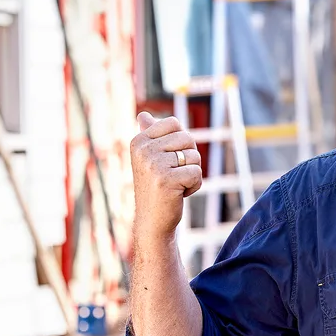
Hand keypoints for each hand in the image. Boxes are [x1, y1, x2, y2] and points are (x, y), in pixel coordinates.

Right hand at [130, 112, 202, 236]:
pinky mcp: (166, 180)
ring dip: (192, 173)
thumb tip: (143, 115)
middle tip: (173, 174)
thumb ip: (150, 135)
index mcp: (138, 141)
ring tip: (175, 185)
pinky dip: (194, 185)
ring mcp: (153, 165)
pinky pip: (197, 173)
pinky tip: (179, 194)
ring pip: (194, 156)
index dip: (181, 142)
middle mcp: (142, 150)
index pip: (175, 123)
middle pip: (188, 138)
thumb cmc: (156, 187)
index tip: (168, 159)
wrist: (152, 221)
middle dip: (189, 158)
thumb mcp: (149, 159)